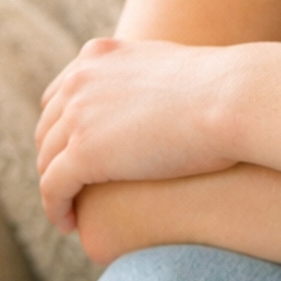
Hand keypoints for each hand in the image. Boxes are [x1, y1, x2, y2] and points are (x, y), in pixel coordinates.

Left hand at [36, 38, 240, 232]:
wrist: (233, 99)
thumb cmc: (224, 91)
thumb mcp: (176, 70)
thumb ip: (153, 81)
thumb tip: (163, 100)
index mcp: (98, 56)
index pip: (61, 96)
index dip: (64, 129)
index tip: (76, 153)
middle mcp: (79, 80)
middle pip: (48, 128)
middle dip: (55, 158)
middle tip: (71, 188)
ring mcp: (77, 115)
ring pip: (47, 161)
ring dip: (55, 187)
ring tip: (69, 209)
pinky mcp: (82, 153)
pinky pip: (54, 188)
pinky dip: (56, 208)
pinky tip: (69, 224)